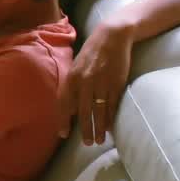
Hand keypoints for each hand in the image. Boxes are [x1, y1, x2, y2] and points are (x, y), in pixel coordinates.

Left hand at [58, 22, 133, 144]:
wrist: (112, 37)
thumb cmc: (92, 53)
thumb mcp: (77, 67)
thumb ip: (73, 86)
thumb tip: (70, 107)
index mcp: (72, 77)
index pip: (65, 103)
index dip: (63, 119)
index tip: (63, 134)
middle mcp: (85, 82)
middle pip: (83, 111)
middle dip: (84, 129)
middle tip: (86, 144)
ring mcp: (101, 83)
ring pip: (99, 111)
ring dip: (98, 127)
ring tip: (99, 140)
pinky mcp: (116, 83)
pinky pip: (112, 105)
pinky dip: (110, 118)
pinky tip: (109, 127)